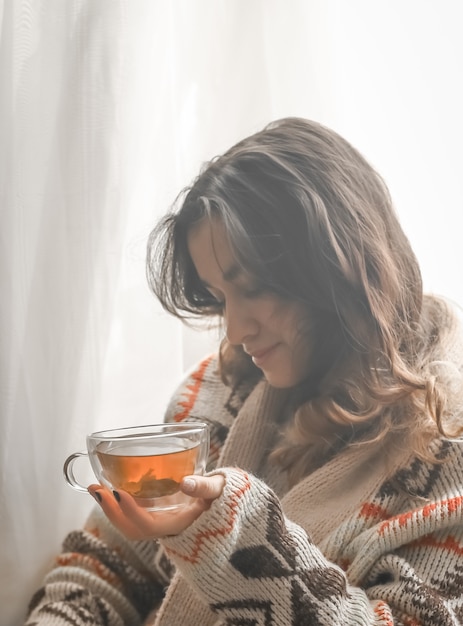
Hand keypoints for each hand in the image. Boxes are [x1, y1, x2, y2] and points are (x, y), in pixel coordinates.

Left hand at [87, 474, 224, 539]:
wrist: (231, 508)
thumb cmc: (226, 499)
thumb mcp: (220, 491)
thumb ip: (206, 487)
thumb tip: (186, 483)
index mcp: (181, 525)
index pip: (148, 525)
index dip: (130, 511)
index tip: (117, 492)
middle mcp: (167, 528)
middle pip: (132, 528)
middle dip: (112, 511)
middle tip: (96, 488)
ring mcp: (161, 522)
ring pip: (129, 523)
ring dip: (111, 508)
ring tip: (97, 487)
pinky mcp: (159, 514)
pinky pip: (135, 513)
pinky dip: (120, 502)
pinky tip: (113, 484)